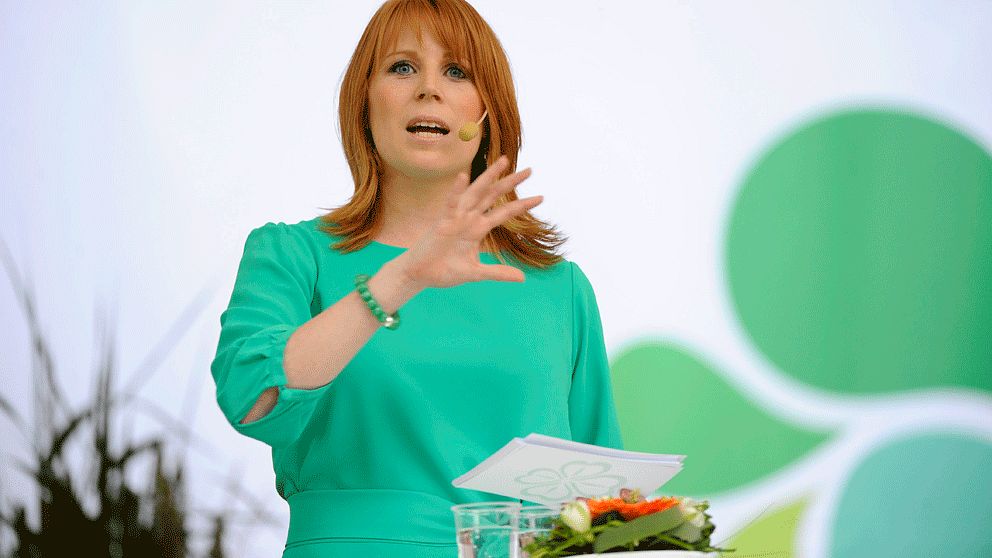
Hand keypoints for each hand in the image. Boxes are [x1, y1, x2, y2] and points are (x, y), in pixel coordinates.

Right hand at [399, 155, 541, 287]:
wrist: (420, 275)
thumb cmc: (444, 270)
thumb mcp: (476, 273)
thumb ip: (498, 273)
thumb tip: (522, 278)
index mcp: (478, 228)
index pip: (504, 213)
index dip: (521, 205)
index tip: (541, 197)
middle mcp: (469, 218)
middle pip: (493, 195)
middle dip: (510, 182)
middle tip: (530, 170)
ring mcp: (456, 218)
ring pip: (476, 192)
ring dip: (489, 177)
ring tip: (504, 161)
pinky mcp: (442, 222)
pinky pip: (450, 204)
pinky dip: (456, 191)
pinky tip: (463, 177)